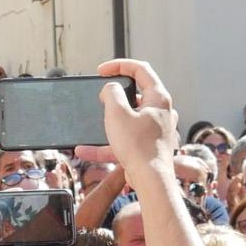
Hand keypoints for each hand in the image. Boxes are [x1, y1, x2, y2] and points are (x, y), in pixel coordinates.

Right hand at [95, 59, 178, 173]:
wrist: (151, 181)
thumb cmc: (139, 147)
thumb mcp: (117, 112)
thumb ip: (111, 93)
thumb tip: (111, 89)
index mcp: (158, 98)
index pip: (141, 70)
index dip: (119, 65)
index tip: (102, 71)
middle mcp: (161, 112)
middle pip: (136, 94)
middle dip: (114, 96)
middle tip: (100, 97)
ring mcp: (156, 130)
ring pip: (128, 120)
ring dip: (107, 123)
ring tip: (91, 125)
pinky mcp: (148, 147)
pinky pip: (125, 141)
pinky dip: (107, 144)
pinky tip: (85, 150)